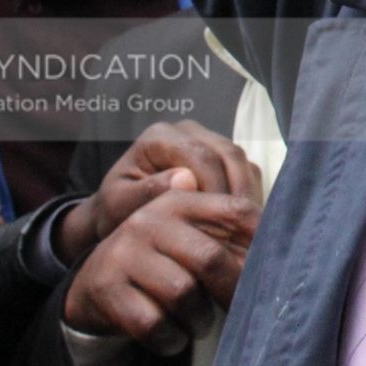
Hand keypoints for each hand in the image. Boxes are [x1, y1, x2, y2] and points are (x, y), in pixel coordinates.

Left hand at [58, 121, 264, 267]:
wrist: (123, 217)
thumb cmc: (115, 211)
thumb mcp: (118, 205)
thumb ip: (148, 192)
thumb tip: (186, 180)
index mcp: (160, 137)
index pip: (201, 156)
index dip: (215, 190)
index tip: (219, 227)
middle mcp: (188, 132)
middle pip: (229, 154)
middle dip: (237, 195)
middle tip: (240, 233)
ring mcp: (209, 142)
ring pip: (243, 163)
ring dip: (248, 198)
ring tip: (246, 233)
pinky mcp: (223, 160)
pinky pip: (249, 173)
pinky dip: (250, 198)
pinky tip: (245, 227)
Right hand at [62, 181, 259, 355]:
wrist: (94, 287)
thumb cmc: (158, 266)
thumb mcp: (187, 241)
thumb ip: (226, 242)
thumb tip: (278, 262)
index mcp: (178, 201)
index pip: (236, 210)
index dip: (262, 242)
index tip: (274, 271)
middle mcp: (148, 220)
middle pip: (210, 258)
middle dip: (231, 293)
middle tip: (236, 311)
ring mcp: (124, 253)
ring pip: (183, 295)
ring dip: (198, 320)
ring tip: (195, 323)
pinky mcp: (106, 288)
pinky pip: (155, 323)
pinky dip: (171, 339)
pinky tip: (170, 336)